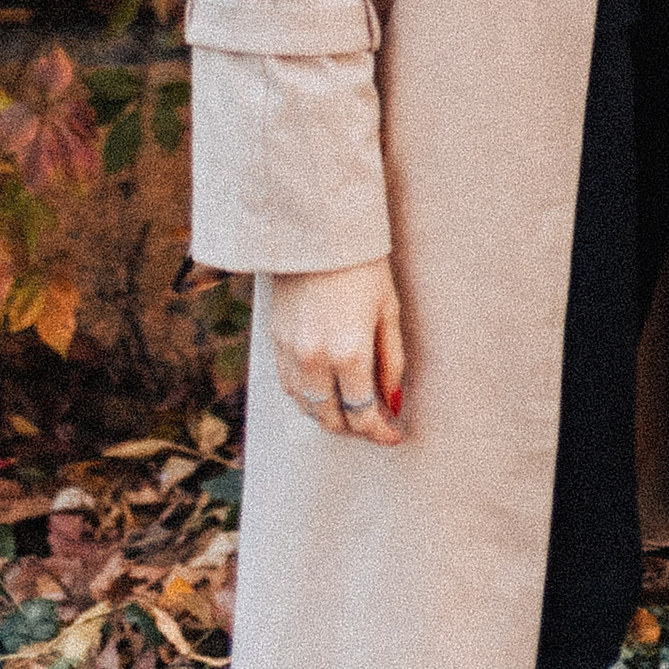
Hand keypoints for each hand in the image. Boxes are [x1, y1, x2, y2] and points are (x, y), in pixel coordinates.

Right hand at [272, 258, 406, 441]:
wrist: (315, 231)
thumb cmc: (363, 266)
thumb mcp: (388, 310)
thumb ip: (391, 360)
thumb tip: (393, 401)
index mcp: (348, 353)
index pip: (363, 413)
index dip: (380, 432)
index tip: (394, 436)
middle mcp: (314, 361)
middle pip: (332, 419)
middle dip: (356, 429)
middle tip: (376, 426)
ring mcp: (289, 354)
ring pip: (307, 409)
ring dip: (330, 417)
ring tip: (353, 412)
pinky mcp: (274, 343)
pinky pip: (289, 388)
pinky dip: (308, 399)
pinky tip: (325, 393)